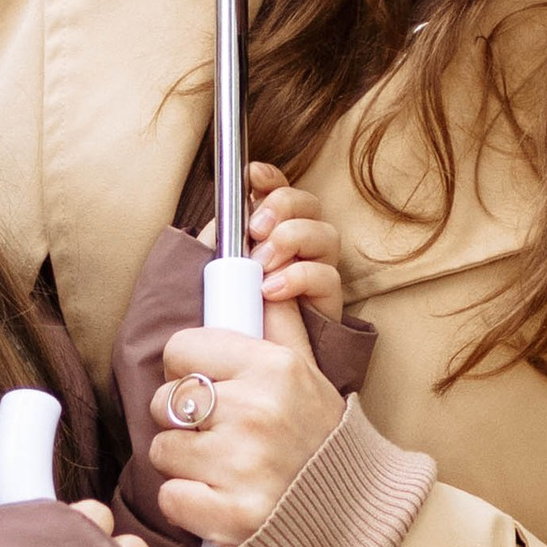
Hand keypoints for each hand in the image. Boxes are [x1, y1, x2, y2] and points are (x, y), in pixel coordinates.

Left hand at [149, 301, 343, 546]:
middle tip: (217, 435)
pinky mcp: (229, 515)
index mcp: (273, 368)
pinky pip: (170, 498)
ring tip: (221, 469)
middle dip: (181, 420)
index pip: (181, 347)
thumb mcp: (308, 372)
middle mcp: (256, 411)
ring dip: (183, 464)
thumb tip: (255, 269)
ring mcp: (242, 465)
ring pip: (161, 450)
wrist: (353, 517)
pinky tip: (219, 500)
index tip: (208, 387)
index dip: (186, 369)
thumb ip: (278, 323)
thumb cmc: (319, 440)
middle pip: (164, 400)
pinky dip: (189, 505)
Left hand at [198, 162, 346, 318]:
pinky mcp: (328, 305)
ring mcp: (318, 274)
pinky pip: (328, 277)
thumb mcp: (218, 275)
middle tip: (255, 228)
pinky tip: (271, 289)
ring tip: (262, 263)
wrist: (246, 371)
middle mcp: (301, 248)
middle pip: (309, 205)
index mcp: (273, 234)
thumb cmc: (229, 320)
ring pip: (326, 234)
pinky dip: (298, 277)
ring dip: (292, 239)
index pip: (283, 192)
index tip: (252, 175)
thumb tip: (223, 217)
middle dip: (282, 205)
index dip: (272, 178)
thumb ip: (223, 245)